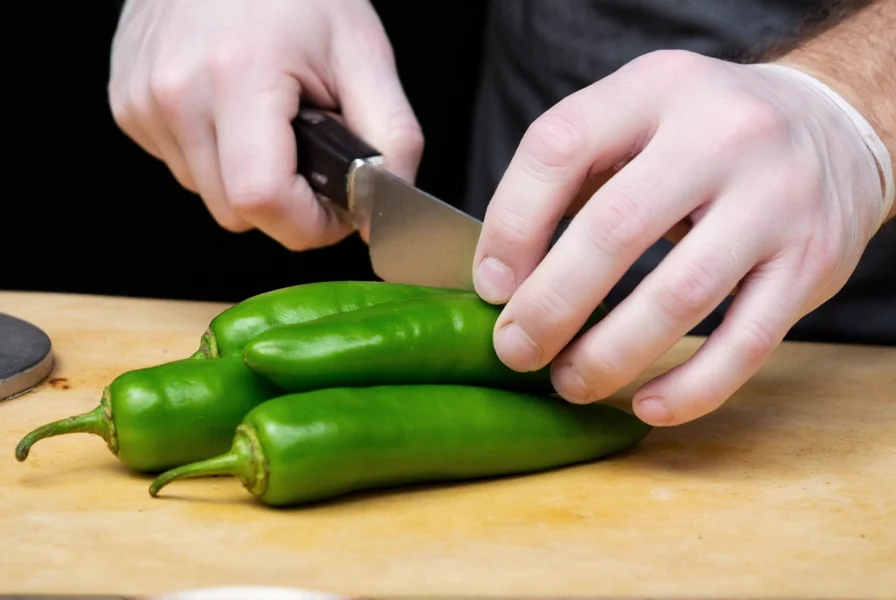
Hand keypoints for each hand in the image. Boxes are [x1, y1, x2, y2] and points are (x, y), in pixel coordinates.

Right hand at [109, 0, 422, 248]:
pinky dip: (216, 154)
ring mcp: (142, 99)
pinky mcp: (127, 104)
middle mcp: (176, 91)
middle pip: (236, 213)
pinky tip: (232, 109)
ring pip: (208, 195)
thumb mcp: (365, 55)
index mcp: (238, 75)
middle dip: (285, 203)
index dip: (310, 223)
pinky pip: (182, 166)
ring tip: (270, 118)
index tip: (335, 209)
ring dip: (249, 176)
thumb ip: (390, 139)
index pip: (263, 200)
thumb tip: (387, 210)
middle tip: (311, 155)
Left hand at [472, 50, 888, 426]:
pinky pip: (747, 343)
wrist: (830, 124)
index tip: (490, 286)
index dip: (511, 224)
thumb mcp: (636, 117)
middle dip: (550, 306)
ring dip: (610, 356)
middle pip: (614, 229)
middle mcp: (723, 135)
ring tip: (569, 382)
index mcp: (656, 89)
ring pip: (680, 297)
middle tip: (515, 351)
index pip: (560, 147)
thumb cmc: (703, 133)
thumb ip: (571, 179)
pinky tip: (645, 406)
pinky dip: (691, 387)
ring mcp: (777, 200)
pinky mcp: (812, 263)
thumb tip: (502, 278)